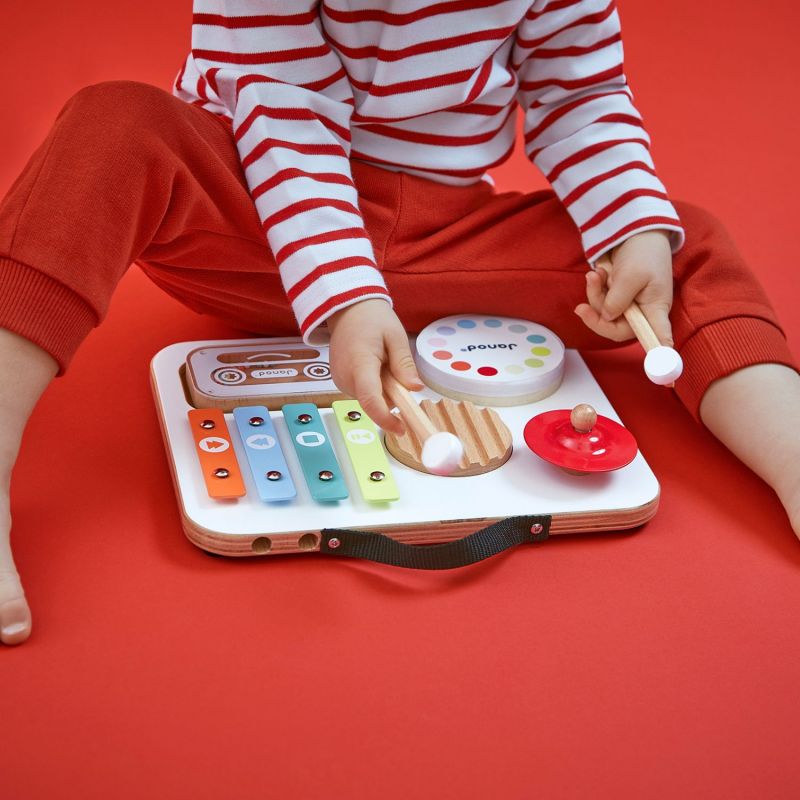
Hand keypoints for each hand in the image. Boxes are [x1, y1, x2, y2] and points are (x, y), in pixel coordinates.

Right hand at [327, 299, 421, 434]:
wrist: (347, 310)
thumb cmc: (372, 318)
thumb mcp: (396, 336)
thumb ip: (404, 364)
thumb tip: (415, 388)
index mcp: (360, 363)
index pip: (370, 399)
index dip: (386, 418)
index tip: (402, 429)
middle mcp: (345, 376)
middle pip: (373, 401)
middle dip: (392, 395)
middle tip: (397, 369)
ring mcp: (340, 380)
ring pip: (370, 398)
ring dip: (383, 389)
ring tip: (383, 361)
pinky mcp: (340, 382)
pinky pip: (364, 392)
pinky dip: (374, 385)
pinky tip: (374, 365)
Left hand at [574, 230, 674, 345]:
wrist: (636, 232)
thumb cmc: (644, 253)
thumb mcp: (632, 274)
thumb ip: (619, 299)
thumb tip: (607, 317)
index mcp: (656, 309)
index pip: (658, 336)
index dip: (659, 354)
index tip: (666, 374)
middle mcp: (643, 313)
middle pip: (616, 330)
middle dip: (596, 317)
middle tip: (581, 307)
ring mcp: (629, 307)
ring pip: (604, 314)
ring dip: (595, 295)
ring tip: (595, 274)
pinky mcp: (617, 298)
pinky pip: (599, 302)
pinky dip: (595, 289)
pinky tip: (598, 272)